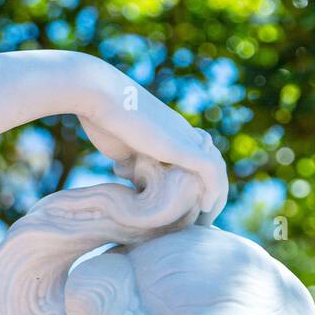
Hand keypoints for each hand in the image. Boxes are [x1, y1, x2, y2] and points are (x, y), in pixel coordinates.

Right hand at [78, 60, 227, 221]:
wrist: (98, 95)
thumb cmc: (101, 118)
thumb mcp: (120, 145)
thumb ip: (131, 159)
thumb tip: (129, 174)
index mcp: (170, 132)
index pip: (195, 160)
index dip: (197, 185)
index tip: (188, 209)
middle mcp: (182, 133)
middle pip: (211, 165)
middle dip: (210, 194)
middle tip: (201, 219)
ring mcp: (184, 137)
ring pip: (216, 168)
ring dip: (215, 196)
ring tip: (205, 218)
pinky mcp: (182, 145)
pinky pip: (210, 170)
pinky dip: (213, 189)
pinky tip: (205, 208)